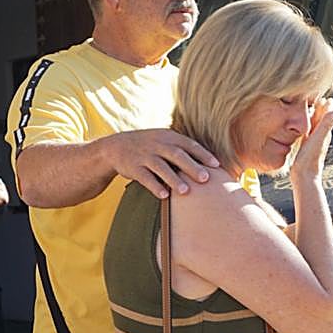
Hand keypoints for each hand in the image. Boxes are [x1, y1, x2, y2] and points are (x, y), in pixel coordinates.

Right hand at [103, 129, 221, 198]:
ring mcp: (144, 156)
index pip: (189, 144)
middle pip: (177, 155)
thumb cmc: (148, 146)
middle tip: (205, 179)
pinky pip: (145, 177)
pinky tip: (164, 196)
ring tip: (186, 191)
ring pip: (161, 167)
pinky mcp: (133, 168)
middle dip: (191, 167)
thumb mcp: (164, 140)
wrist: (116, 147)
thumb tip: (209, 163)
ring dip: (174, 179)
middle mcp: (157, 144)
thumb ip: (183, 148)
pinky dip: (155, 186)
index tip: (216, 165)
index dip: (203, 154)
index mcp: (168, 136)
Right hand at [289, 98, 332, 183]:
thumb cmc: (310, 161)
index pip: (326, 114)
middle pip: (321, 118)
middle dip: (321, 108)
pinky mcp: (307, 146)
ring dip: (314, 115)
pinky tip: (305, 125)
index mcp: (324, 132)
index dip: (326, 105)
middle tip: (319, 97)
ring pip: (315, 124)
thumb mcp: (317, 139)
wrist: (304, 177)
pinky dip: (308, 125)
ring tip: (313, 107)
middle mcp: (321, 136)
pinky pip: (308, 131)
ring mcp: (314, 141)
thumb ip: (326, 125)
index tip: (325, 95)